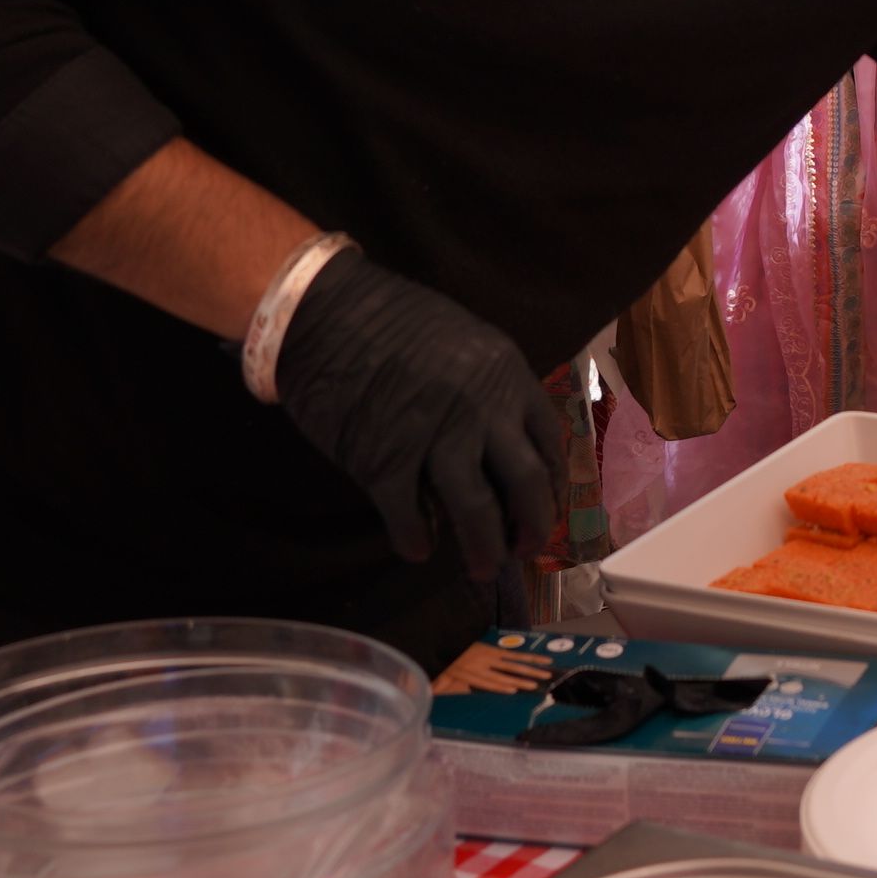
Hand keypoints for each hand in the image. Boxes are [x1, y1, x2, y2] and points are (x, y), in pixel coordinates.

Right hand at [274, 249, 561, 577]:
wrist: (324, 310)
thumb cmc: (391, 321)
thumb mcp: (464, 342)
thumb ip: (487, 391)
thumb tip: (498, 443)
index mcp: (506, 376)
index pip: (549, 443)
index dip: (552, 484)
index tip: (545, 506)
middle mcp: (481, 410)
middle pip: (525, 484)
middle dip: (531, 527)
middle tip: (522, 551)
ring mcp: (435, 437)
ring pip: (477, 510)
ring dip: (484, 548)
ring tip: (481, 567)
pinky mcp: (385, 460)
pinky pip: (410, 515)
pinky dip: (415, 539)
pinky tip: (415, 548)